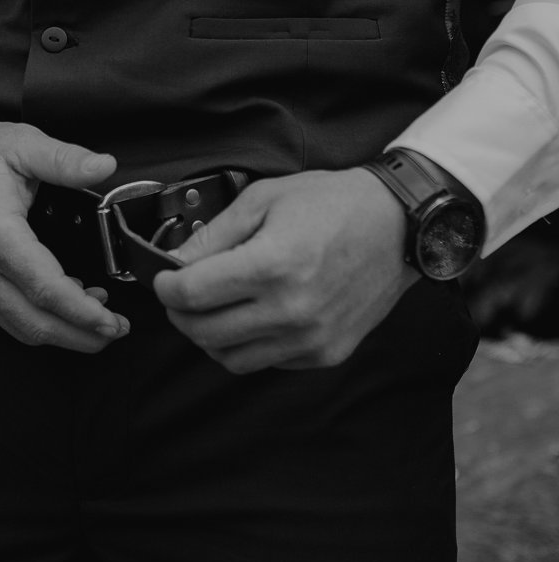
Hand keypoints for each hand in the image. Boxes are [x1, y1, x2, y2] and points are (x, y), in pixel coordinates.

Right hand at [0, 119, 130, 351]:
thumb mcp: (18, 144)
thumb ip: (64, 160)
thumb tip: (105, 166)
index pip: (46, 290)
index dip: (84, 312)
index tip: (113, 321)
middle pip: (36, 324)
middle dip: (82, 335)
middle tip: (116, 330)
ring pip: (20, 328)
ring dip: (61, 331)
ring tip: (96, 318)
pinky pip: (4, 318)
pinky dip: (36, 320)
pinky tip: (60, 303)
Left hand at [152, 168, 419, 372]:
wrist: (398, 226)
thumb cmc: (330, 204)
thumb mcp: (263, 199)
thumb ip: (213, 235)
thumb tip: (174, 263)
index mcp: (273, 265)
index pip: (192, 294)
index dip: (165, 287)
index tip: (163, 279)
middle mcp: (291, 309)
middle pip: (203, 332)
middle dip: (180, 313)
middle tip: (179, 295)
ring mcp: (311, 337)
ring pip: (229, 358)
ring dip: (209, 336)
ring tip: (212, 308)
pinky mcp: (326, 353)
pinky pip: (265, 362)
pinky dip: (246, 345)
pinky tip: (252, 316)